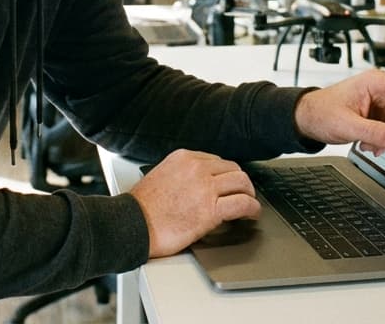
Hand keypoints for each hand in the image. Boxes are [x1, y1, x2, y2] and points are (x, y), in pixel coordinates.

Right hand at [130, 149, 259, 257]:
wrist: (133, 225)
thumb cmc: (141, 208)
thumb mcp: (160, 176)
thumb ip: (180, 175)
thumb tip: (195, 184)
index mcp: (183, 158)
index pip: (216, 161)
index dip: (226, 174)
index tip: (228, 183)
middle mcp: (196, 168)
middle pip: (233, 169)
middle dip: (240, 182)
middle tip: (243, 193)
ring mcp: (205, 188)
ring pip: (242, 183)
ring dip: (249, 194)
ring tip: (250, 204)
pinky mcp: (211, 210)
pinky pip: (243, 204)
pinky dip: (252, 209)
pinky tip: (251, 214)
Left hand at [295, 71, 384, 155]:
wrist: (307, 118)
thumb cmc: (321, 112)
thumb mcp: (346, 124)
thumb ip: (373, 132)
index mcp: (376, 83)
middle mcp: (382, 91)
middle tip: (380, 146)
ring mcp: (382, 103)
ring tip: (369, 145)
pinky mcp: (380, 115)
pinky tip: (370, 144)